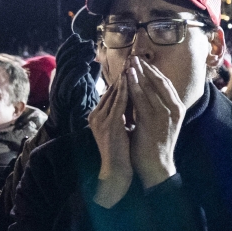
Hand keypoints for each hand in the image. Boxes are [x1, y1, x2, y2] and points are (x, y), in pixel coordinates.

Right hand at [47, 33, 99, 137]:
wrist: (73, 130)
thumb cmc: (81, 109)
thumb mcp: (86, 89)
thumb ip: (90, 76)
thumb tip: (96, 62)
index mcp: (62, 78)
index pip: (64, 57)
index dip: (71, 46)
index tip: (81, 37)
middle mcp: (57, 82)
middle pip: (62, 60)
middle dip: (74, 49)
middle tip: (87, 42)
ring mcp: (58, 91)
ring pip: (64, 69)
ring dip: (76, 58)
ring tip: (89, 51)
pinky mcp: (61, 101)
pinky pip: (67, 83)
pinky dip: (76, 73)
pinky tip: (86, 66)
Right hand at [88, 71, 132, 207]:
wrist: (117, 171)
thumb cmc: (122, 151)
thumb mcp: (121, 127)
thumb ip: (123, 113)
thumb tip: (132, 99)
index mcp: (98, 116)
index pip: (112, 92)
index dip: (124, 79)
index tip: (135, 66)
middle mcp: (96, 115)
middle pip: (112, 89)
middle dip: (125, 74)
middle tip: (135, 58)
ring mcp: (101, 119)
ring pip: (115, 93)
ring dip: (126, 78)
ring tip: (135, 64)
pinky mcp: (109, 124)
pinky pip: (120, 103)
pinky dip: (127, 91)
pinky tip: (134, 81)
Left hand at [125, 56, 185, 188]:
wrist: (156, 166)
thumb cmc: (156, 144)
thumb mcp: (162, 122)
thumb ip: (158, 107)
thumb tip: (147, 92)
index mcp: (178, 108)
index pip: (165, 84)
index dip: (153, 71)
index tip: (143, 62)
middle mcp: (175, 108)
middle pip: (159, 81)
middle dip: (146, 68)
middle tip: (134, 57)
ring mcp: (165, 113)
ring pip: (150, 88)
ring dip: (139, 73)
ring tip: (129, 63)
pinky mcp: (153, 119)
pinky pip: (141, 98)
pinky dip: (134, 87)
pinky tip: (127, 79)